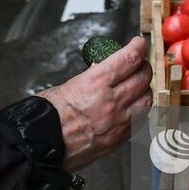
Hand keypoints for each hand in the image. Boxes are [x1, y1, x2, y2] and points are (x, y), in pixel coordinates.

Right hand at [39, 38, 150, 171]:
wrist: (42, 145)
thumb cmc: (48, 116)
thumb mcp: (68, 85)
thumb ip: (91, 77)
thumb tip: (103, 69)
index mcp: (96, 83)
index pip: (129, 59)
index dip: (138, 47)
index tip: (138, 44)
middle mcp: (111, 101)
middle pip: (143, 77)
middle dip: (143, 66)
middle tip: (139, 63)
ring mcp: (118, 122)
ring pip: (147, 99)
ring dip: (145, 88)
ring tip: (138, 85)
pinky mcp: (118, 138)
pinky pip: (140, 120)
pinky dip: (141, 109)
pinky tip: (134, 106)